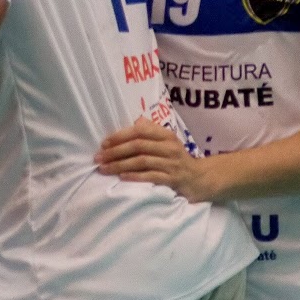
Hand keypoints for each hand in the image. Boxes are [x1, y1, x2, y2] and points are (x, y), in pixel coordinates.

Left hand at [95, 118, 220, 200]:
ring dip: (120, 165)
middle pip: (138, 146)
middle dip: (115, 151)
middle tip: (99, 157)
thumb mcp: (167, 142)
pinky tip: (122, 177)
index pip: (140, 131)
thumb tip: (136, 120)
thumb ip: (151, 131)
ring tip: (104, 168)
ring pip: (142, 161)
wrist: (200, 179)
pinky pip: (151, 176)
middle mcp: (169, 147)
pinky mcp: (173, 179)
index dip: (120, 136)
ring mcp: (172, 164)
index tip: (103, 143)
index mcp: (166, 135)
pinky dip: (135, 176)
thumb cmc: (177, 159)